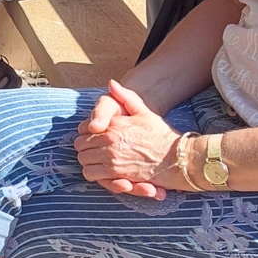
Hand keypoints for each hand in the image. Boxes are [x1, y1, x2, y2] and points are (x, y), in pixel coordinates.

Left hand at [74, 80, 180, 197]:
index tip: (94, 137)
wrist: (177, 157)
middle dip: (85, 148)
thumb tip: (111, 83)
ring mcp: (111, 157)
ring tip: (98, 161)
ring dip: (88, 161)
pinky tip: (102, 172)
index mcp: (113, 124)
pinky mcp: (116, 174)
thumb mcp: (144, 111)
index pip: (84, 129)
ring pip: (83, 160)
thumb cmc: (161, 135)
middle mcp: (109, 140)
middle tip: (94, 150)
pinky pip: (91, 174)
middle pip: (80, 145)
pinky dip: (94, 174)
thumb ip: (126, 97)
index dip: (86, 134)